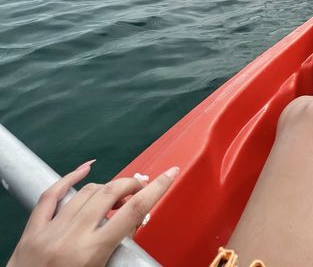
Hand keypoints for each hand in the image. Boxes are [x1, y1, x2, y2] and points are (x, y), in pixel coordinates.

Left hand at [8, 160, 178, 266]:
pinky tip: (85, 168)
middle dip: (132, 185)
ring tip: (118, 194)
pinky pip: (52, 194)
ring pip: (87, 191)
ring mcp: (50, 230)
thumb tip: (132, 224)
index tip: (172, 174)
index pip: (134, 211)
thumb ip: (116, 249)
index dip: (157, 188)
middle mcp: (71, 236)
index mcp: (91, 253)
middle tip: (142, 188)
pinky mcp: (32, 230)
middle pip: (111, 193)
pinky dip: (70, 177)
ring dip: (108, 187)